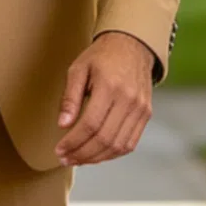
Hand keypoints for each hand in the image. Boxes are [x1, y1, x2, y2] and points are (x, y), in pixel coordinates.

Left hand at [55, 32, 154, 167]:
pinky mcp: (146, 114)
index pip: (90, 124)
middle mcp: (128, 99)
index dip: (73, 142)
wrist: (131, 46)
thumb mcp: (78, 70)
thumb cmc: (102, 57)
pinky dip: (113, 154)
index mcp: (110, 86)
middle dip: (82, 154)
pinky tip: (97, 154)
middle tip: (66, 159)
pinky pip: (130, 143)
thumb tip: (62, 125)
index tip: (59, 150)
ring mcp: (140, 108)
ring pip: (118, 145)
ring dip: (96, 158)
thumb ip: (70, 98)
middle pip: (104, 139)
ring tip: (79, 159)